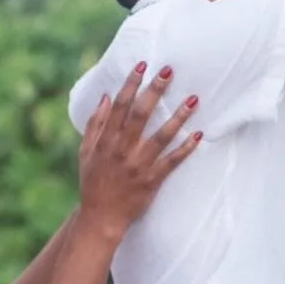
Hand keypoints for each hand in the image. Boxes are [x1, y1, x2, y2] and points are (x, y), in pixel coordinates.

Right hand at [76, 63, 200, 242]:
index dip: (130, 84)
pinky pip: (172, 162)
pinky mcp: (153, 180)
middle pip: (141, 115)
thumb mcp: (86, 151)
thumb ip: (95, 124)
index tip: (142, 65)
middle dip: (155, 91)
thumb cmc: (93, 182)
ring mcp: (139, 165)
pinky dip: (185, 149)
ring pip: (161, 137)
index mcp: (106, 141)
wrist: (101, 218)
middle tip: (169, 70)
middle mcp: (123, 150)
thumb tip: (107, 96)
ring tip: (193, 99)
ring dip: (177, 117)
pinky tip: (198, 134)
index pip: (119, 106)